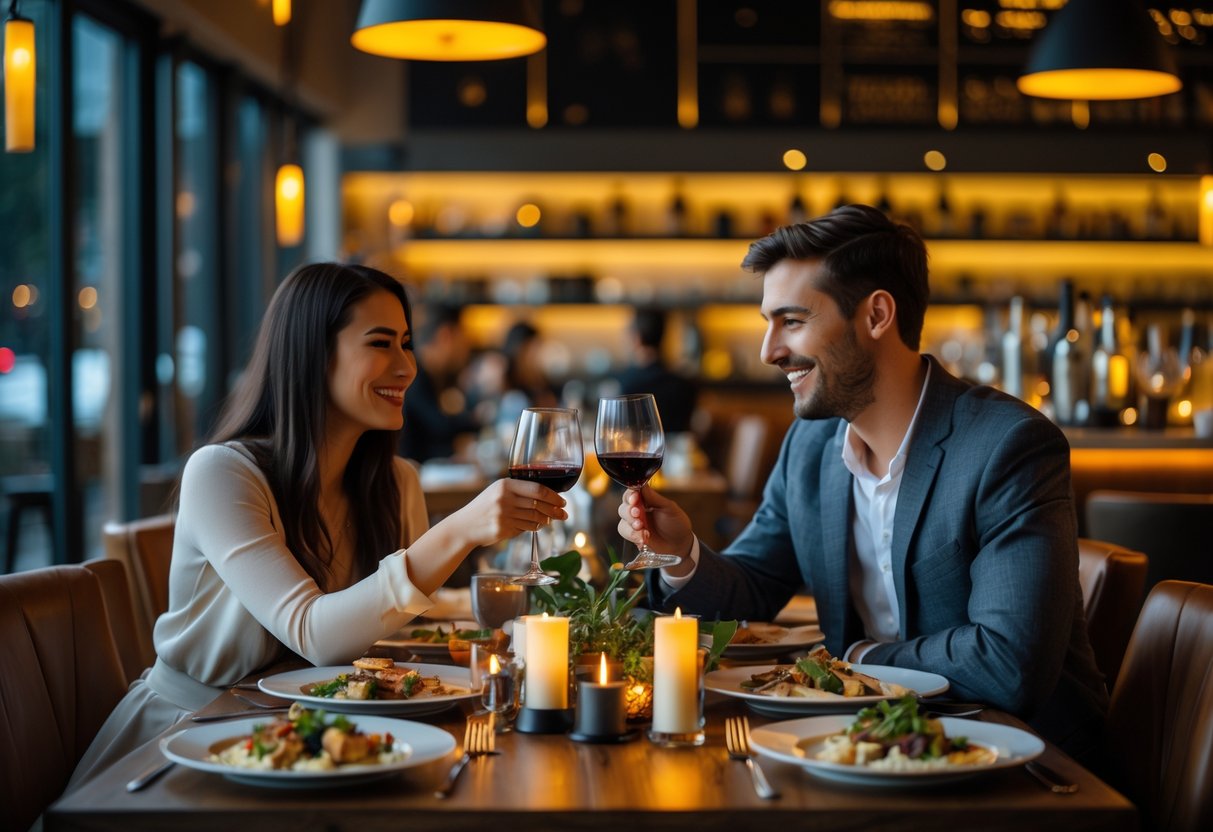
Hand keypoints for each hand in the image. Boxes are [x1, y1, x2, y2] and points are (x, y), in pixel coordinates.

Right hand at [453, 478, 567, 548]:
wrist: (465, 525)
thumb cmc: (484, 507)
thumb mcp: (498, 492)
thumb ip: (519, 491)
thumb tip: (548, 497)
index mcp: (505, 485)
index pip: (537, 489)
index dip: (554, 496)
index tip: (562, 501)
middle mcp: (505, 499)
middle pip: (539, 505)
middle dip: (555, 511)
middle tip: (563, 514)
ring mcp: (504, 515)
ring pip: (535, 518)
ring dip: (546, 520)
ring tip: (550, 520)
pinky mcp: (503, 529)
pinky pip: (526, 528)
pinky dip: (534, 527)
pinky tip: (537, 525)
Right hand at [616, 485, 693, 560]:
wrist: (680, 545)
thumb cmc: (677, 524)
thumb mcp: (669, 508)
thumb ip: (655, 498)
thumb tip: (642, 485)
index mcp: (647, 499)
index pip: (632, 493)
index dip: (631, 495)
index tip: (634, 499)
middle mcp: (638, 510)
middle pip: (624, 506)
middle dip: (629, 511)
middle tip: (638, 514)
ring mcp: (635, 523)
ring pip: (622, 520)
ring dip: (630, 524)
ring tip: (641, 527)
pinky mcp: (633, 535)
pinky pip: (625, 533)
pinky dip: (632, 535)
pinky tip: (643, 537)